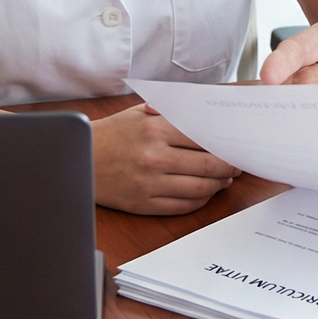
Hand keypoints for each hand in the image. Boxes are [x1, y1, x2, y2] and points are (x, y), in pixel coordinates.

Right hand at [91, 103, 238, 214]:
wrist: (81, 157)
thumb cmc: (114, 133)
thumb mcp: (141, 112)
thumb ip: (174, 112)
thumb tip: (210, 116)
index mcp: (155, 129)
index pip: (205, 138)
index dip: (226, 145)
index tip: (235, 146)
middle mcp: (154, 157)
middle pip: (209, 166)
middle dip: (229, 167)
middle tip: (237, 165)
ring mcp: (149, 183)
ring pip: (200, 189)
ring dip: (218, 185)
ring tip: (224, 179)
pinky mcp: (144, 204)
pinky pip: (183, 206)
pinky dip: (200, 200)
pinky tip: (205, 192)